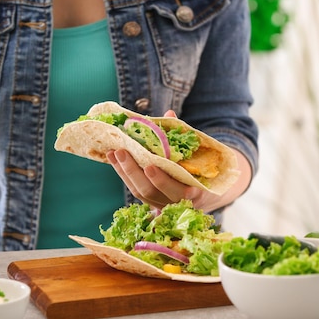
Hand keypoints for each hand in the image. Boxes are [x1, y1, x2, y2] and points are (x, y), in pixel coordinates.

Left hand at [107, 110, 251, 211]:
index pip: (175, 190)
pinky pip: (135, 189)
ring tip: (114, 152)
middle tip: (122, 152)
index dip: (161, 180)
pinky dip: (123, 174)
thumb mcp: (198, 154)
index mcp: (193, 192)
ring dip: (124, 171)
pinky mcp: (151, 202)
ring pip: (139, 191)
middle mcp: (175, 202)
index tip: (149, 166)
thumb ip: (183, 136)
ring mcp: (161, 204)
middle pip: (150, 191)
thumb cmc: (202, 168)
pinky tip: (113, 159)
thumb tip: (169, 113)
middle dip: (134, 171)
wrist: (205, 192)